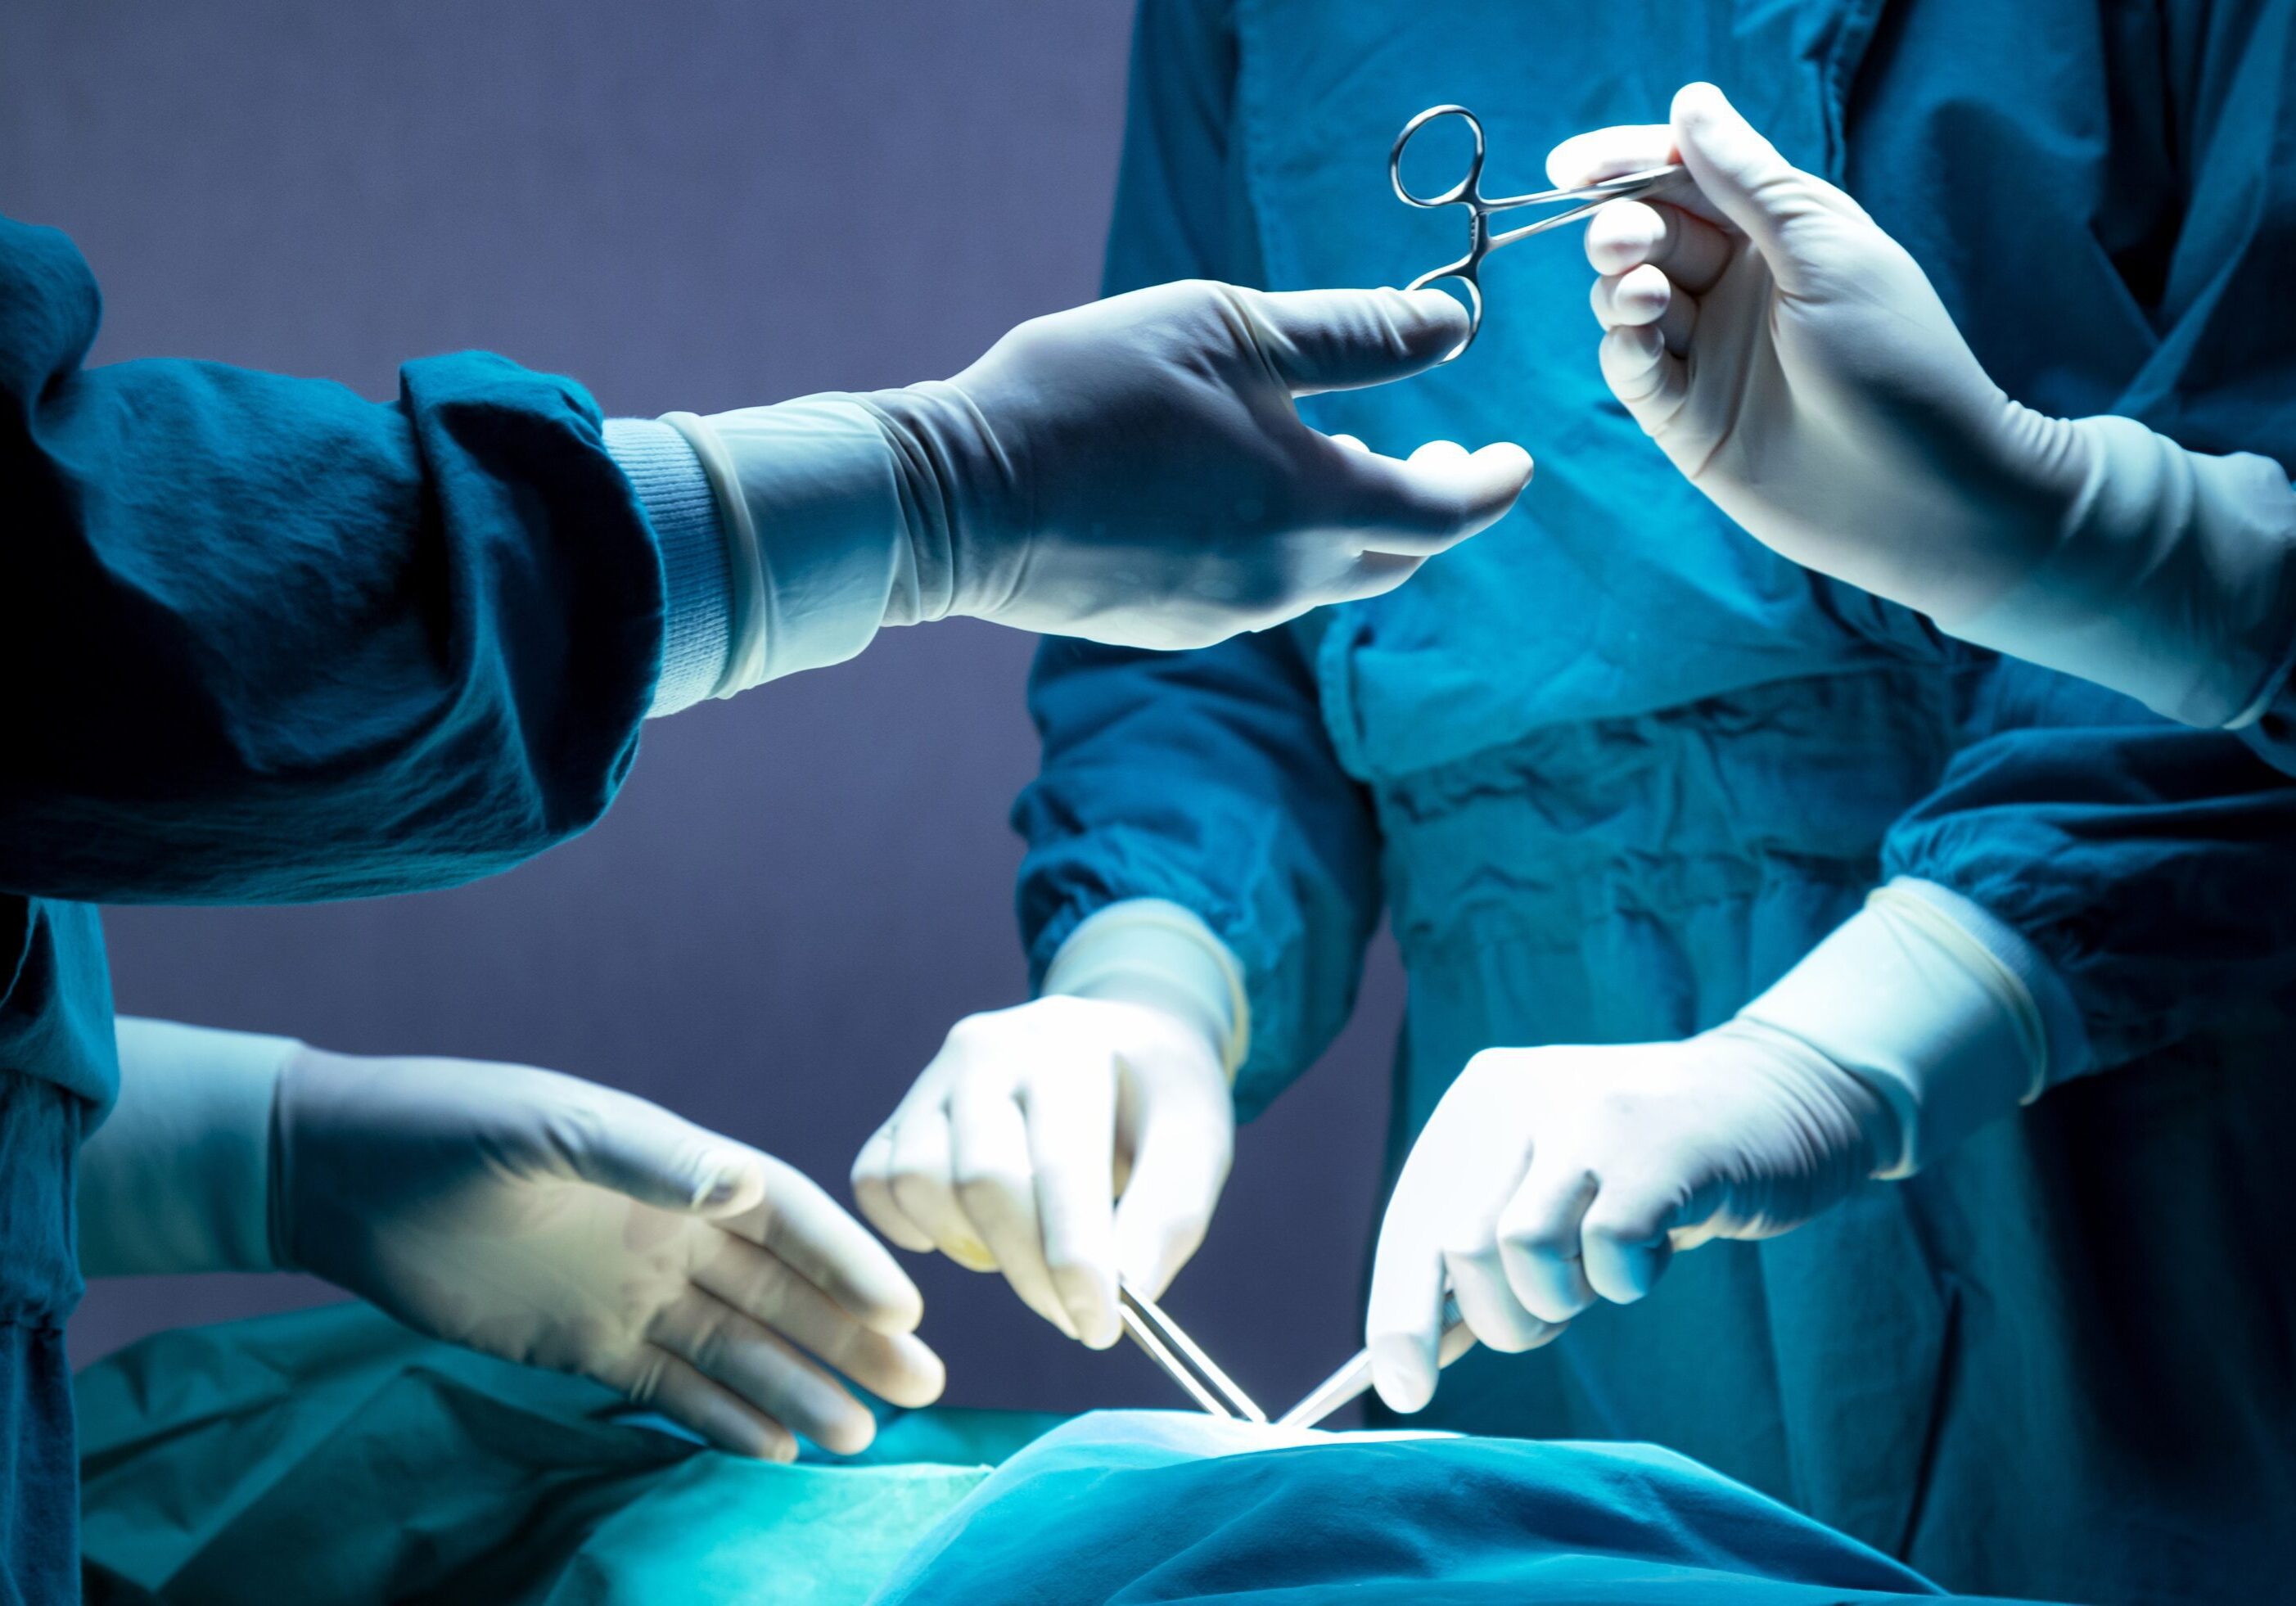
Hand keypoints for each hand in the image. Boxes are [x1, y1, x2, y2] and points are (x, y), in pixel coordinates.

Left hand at [274, 1048, 943, 1460]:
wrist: (339, 1177)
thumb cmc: (447, 1128)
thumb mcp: (544, 1128)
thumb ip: (644, 1157)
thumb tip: (741, 1186)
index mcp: (674, 1169)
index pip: (783, 1218)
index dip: (846, 1262)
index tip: (905, 1310)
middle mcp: (670, 1232)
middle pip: (782, 1292)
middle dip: (852, 1337)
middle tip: (925, 1388)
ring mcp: (630, 1292)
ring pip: (737, 1349)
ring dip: (800, 1387)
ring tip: (861, 1435)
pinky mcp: (582, 1345)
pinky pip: (669, 1388)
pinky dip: (721, 1418)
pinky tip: (775, 1449)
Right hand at [851, 996, 1233, 1347]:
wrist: (1119, 1041)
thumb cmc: (1158, 1101)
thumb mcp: (1197, 1141)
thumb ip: (1170, 1214)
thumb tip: (1131, 1293)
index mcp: (1071, 1047)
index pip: (1060, 1162)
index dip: (1075, 1257)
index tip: (1099, 1328)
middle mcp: (990, 1048)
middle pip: (982, 1178)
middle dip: (1031, 1270)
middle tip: (1077, 1319)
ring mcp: (936, 1076)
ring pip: (916, 1180)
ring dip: (972, 1247)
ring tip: (1030, 1255)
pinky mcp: (903, 1110)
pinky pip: (873, 1181)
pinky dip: (911, 1227)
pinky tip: (972, 1236)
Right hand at [887, 280, 1533, 647]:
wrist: (956, 501)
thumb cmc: (1089, 394)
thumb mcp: (1229, 329)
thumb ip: (1353, 335)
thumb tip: (1458, 327)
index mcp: (1315, 507)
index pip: (1448, 514)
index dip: (1490, 484)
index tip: (1514, 458)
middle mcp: (1284, 581)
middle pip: (1395, 557)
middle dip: (1429, 504)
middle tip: (1433, 449)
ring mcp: (1225, 615)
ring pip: (1324, 576)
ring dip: (1346, 521)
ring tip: (1326, 454)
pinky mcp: (1173, 626)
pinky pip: (1258, 589)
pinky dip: (1279, 544)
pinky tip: (1235, 494)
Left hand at [1367, 1022, 1891, 1413]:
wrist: (1775, 1096)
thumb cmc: (1647, 1169)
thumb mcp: (1548, 1193)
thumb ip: (1481, 1260)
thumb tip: (1405, 1363)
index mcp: (1477, 1101)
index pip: (1410, 1225)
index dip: (1398, 1316)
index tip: (1403, 1390)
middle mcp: (1518, 1094)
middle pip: (1457, 1248)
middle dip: (1503, 1317)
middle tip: (1560, 1312)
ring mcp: (1588, 1115)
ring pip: (1521, 1250)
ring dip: (1565, 1299)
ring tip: (1607, 1271)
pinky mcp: (1660, 1147)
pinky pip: (1610, 1253)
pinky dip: (1629, 1279)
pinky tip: (1658, 1246)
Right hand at [1547, 82, 2083, 629]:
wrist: (1925, 497)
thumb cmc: (1898, 363)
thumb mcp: (1826, 251)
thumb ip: (1749, 182)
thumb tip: (1688, 102)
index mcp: (1777, 232)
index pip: (1684, 176)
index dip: (1624, 164)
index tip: (1572, 168)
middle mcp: (1735, 287)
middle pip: (1645, 234)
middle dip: (1621, 228)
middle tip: (1627, 246)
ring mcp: (1706, 353)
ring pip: (1624, 298)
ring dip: (1619, 286)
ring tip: (1648, 301)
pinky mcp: (1682, 418)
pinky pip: (1628, 367)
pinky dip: (1620, 345)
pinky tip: (1639, 340)